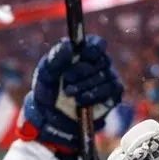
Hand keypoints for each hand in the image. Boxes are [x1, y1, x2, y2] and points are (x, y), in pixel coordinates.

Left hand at [22, 35, 123, 153]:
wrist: (50, 115)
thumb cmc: (48, 89)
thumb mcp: (46, 72)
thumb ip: (56, 57)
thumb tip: (68, 44)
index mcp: (83, 53)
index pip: (98, 44)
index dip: (94, 48)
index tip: (84, 54)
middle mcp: (98, 64)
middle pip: (102, 60)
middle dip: (83, 70)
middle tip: (67, 79)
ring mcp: (107, 79)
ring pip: (107, 76)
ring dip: (87, 84)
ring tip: (69, 93)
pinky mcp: (111, 95)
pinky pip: (113, 89)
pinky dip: (96, 94)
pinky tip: (80, 101)